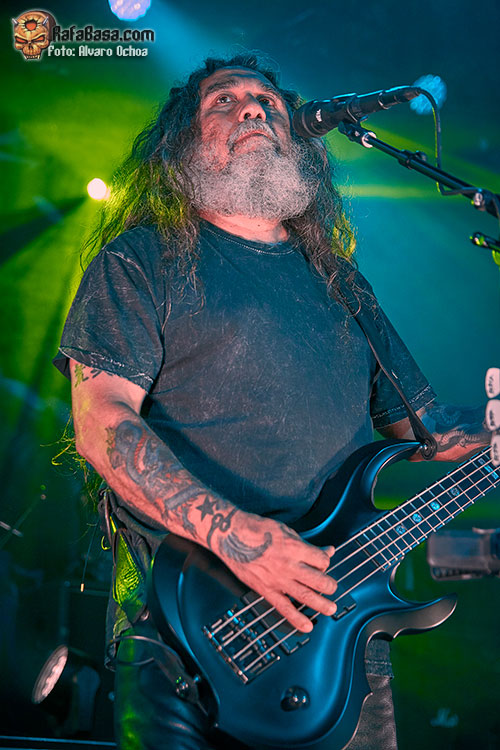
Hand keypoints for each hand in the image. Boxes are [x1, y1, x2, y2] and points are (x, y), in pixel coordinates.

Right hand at [213, 510, 336, 632]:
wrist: (232, 536)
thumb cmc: (258, 530)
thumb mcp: (287, 531)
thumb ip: (308, 545)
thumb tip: (327, 550)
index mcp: (294, 548)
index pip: (321, 560)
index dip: (326, 561)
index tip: (324, 562)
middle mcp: (288, 565)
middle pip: (318, 580)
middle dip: (329, 586)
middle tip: (332, 587)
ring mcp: (277, 580)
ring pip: (305, 596)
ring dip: (321, 604)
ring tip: (331, 609)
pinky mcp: (266, 590)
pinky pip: (284, 608)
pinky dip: (297, 619)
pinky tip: (307, 626)